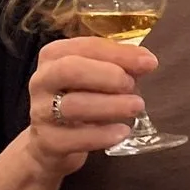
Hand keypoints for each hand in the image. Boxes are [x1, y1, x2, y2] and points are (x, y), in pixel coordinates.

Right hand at [27, 36, 158, 178]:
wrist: (50, 142)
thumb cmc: (79, 101)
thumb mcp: (97, 80)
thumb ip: (120, 67)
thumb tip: (146, 61)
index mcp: (55, 56)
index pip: (86, 47)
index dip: (119, 53)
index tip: (149, 62)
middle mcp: (43, 80)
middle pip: (70, 70)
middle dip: (106, 75)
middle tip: (131, 85)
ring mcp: (40, 111)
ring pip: (73, 105)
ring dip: (109, 105)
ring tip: (135, 107)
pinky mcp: (46, 141)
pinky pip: (74, 138)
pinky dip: (101, 135)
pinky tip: (122, 133)